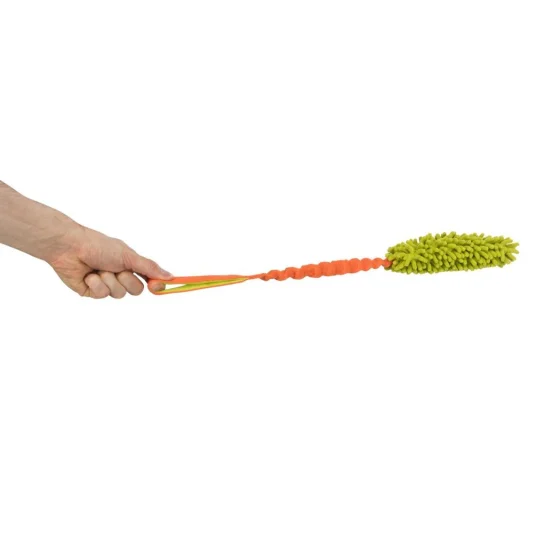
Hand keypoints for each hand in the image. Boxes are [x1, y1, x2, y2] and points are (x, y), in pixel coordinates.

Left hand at [48, 225, 172, 298]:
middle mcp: (120, 275)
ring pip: (119, 294)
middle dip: (127, 280)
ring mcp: (106, 284)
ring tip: (99, 269)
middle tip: (117, 269)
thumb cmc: (98, 245)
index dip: (154, 284)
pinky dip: (97, 284)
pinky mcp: (92, 292)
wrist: (70, 247)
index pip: (149, 279)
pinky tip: (88, 275)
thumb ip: (149, 267)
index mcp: (130, 264)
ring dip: (110, 280)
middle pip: (135, 290)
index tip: (156, 286)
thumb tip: (170, 276)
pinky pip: (103, 295)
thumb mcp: (128, 255)